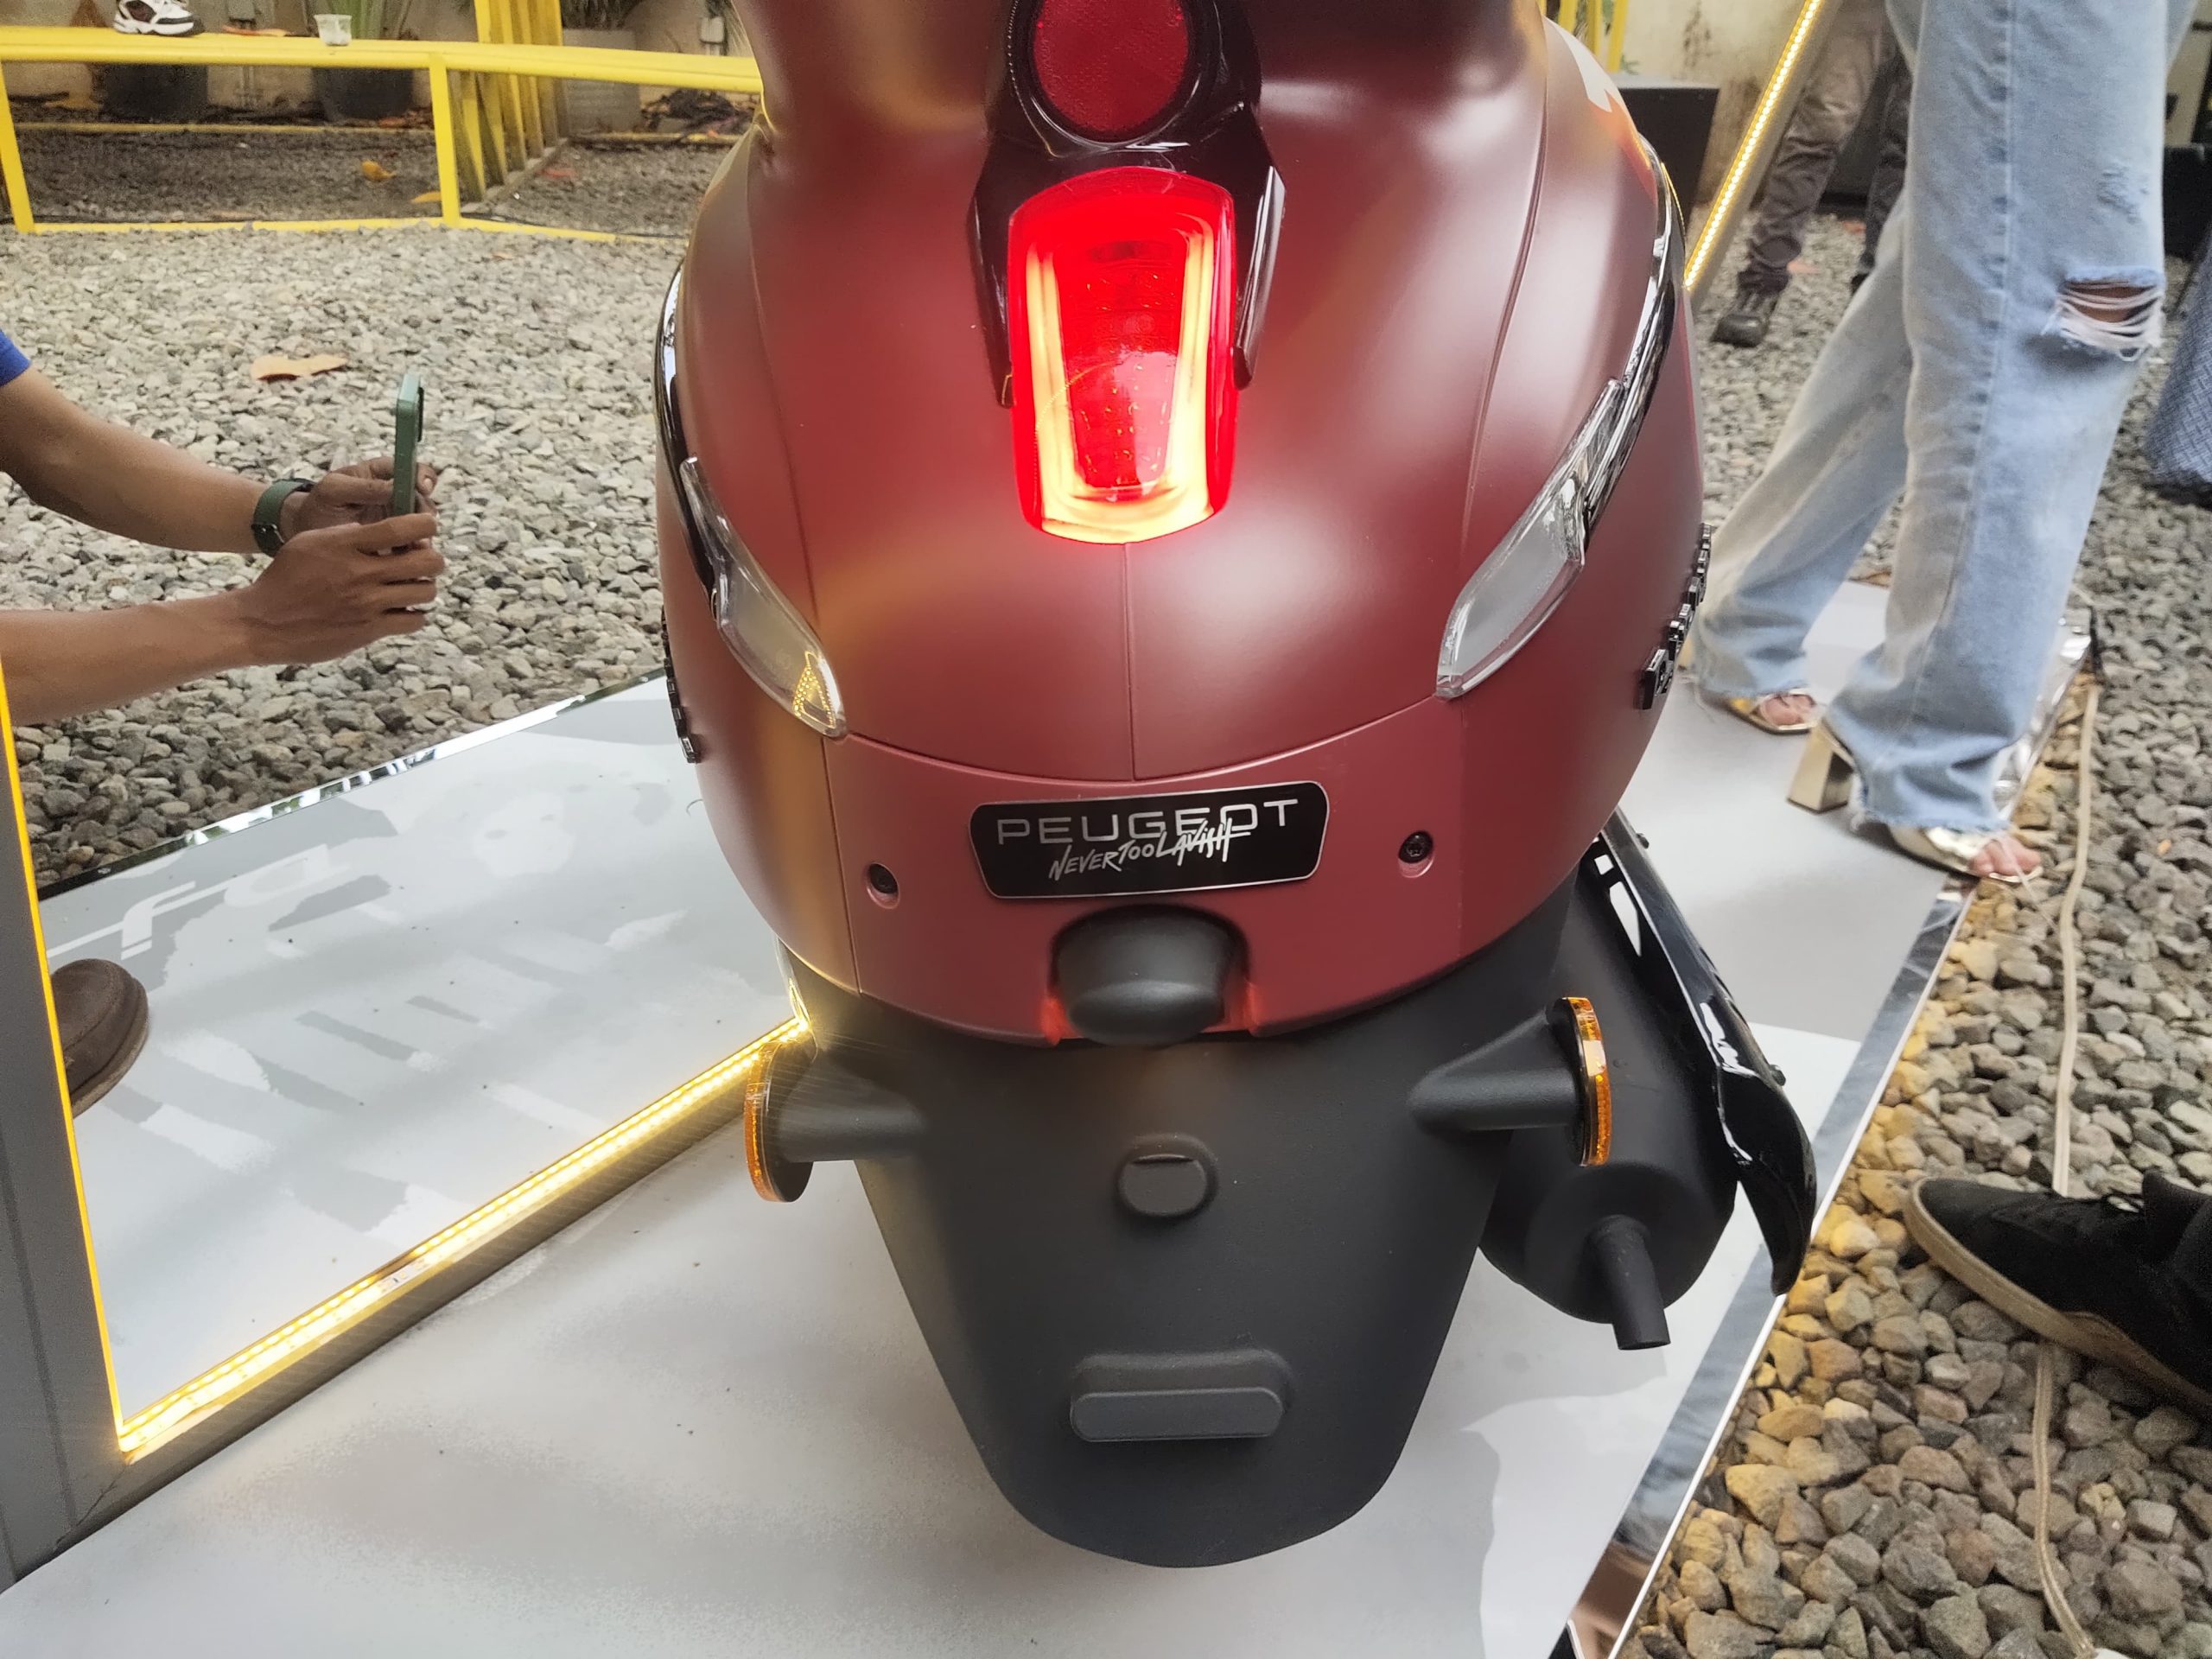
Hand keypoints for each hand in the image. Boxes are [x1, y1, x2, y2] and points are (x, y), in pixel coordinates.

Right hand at [224, 512, 442, 664]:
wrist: (264, 622)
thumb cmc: (287, 578)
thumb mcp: (311, 542)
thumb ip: (348, 533)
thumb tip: (385, 530)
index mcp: (346, 544)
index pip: (405, 527)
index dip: (426, 525)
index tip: (426, 529)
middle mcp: (361, 573)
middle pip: (428, 561)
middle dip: (432, 559)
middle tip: (422, 562)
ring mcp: (367, 604)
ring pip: (426, 591)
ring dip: (424, 588)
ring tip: (410, 588)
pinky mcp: (369, 630)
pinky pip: (414, 620)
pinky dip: (414, 615)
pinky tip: (401, 610)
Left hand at [278, 457, 439, 544]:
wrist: (306, 534)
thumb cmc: (319, 505)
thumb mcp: (334, 491)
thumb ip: (364, 487)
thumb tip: (394, 488)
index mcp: (380, 474)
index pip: (412, 469)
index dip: (422, 477)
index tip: (423, 489)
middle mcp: (394, 495)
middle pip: (423, 499)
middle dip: (425, 513)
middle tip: (422, 523)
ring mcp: (397, 519)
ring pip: (422, 524)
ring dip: (423, 535)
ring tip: (417, 548)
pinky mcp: (396, 541)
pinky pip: (413, 544)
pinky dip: (414, 552)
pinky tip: (409, 558)